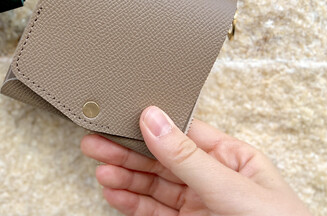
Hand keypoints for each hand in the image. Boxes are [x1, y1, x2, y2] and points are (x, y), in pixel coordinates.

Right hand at [81, 106, 309, 215]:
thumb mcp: (232, 188)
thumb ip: (188, 157)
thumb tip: (154, 119)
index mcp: (231, 158)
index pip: (181, 133)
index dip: (147, 126)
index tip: (118, 120)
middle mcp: (212, 179)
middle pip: (159, 158)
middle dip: (125, 151)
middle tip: (94, 143)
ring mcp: (199, 205)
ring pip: (152, 185)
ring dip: (124, 177)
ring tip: (100, 170)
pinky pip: (153, 211)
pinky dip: (131, 202)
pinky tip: (114, 193)